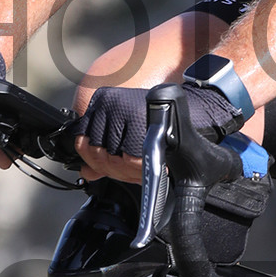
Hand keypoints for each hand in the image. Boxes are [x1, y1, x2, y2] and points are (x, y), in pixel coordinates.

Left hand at [73, 81, 236, 181]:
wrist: (193, 109)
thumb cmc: (161, 123)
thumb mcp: (127, 134)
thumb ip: (104, 152)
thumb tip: (86, 171)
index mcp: (100, 102)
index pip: (81, 142)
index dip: (96, 162)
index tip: (112, 169)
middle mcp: (107, 103)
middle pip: (95, 152)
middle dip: (113, 170)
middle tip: (131, 174)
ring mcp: (120, 108)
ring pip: (111, 158)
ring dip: (127, 173)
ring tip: (140, 171)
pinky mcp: (138, 118)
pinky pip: (130, 158)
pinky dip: (138, 170)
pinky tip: (145, 167)